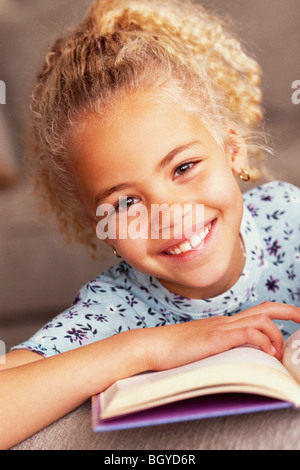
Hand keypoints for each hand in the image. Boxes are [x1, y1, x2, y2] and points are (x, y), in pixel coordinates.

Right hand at [146, 302, 299, 370]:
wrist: (151, 346)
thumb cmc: (171, 350)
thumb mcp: (200, 347)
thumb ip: (216, 347)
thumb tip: (230, 356)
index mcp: (222, 323)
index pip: (256, 312)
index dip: (277, 313)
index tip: (292, 319)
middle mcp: (225, 321)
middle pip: (265, 308)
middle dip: (289, 312)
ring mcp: (221, 327)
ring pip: (261, 320)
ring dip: (276, 335)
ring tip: (276, 353)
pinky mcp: (217, 338)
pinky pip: (249, 333)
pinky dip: (263, 341)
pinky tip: (265, 352)